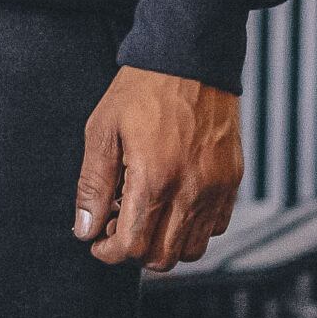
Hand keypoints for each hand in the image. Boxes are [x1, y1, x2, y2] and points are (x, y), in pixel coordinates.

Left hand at [74, 65, 240, 271]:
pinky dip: (192, 228)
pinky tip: (172, 202)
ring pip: (192, 250)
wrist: (189, 60)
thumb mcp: (102, 130)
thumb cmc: (141, 91)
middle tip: (118, 224)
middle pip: (163, 258)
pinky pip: (215, 227)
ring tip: (145, 213)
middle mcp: (190, 191)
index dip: (109, 252)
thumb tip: (85, 229)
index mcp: (154, 179)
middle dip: (134, 251)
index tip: (97, 240)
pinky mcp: (231, 181)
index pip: (133, 247)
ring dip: (164, 244)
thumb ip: (92, 184)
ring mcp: (216, 189)